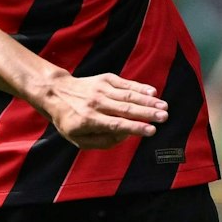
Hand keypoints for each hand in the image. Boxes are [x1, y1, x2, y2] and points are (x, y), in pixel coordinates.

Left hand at [40, 72, 168, 149]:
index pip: (116, 125)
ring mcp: (101, 89)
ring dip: (147, 101)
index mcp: (89, 120)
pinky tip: (153, 92)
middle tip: (164, 117)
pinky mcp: (105, 79)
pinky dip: (139, 87)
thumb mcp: (78, 139)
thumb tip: (126, 135)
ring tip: (164, 106)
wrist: (56, 92)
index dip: (134, 128)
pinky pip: (125, 83)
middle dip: (147, 113)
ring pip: (128, 95)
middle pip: (125, 109)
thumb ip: (103, 142)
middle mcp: (96, 104)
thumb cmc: (69, 120)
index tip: (151, 131)